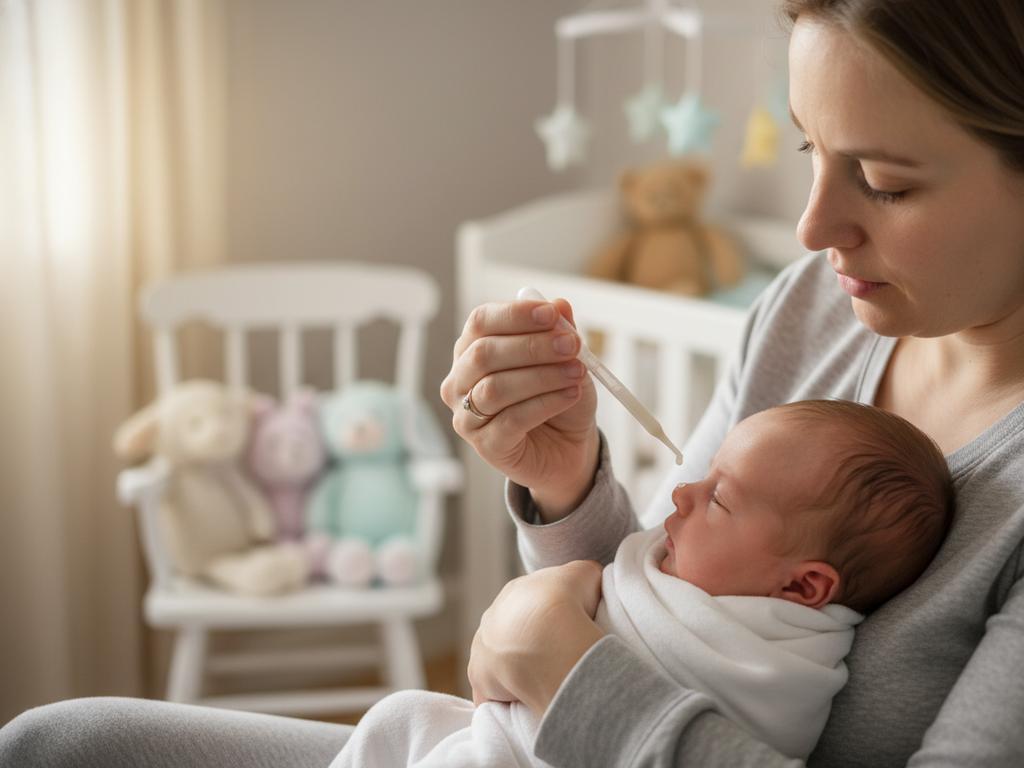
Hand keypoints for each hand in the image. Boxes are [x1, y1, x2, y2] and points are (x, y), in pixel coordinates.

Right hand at [440, 299, 599, 518]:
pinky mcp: (485, 445)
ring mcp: (466, 415)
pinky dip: (546, 403)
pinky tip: (571, 395)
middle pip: (484, 353)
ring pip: (496, 388)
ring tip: (577, 373)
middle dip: (531, 346)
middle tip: (572, 344)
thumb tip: (560, 304)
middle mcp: (460, 380)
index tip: (551, 314)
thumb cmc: (559, 396)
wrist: (568, 447)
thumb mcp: (566, 359)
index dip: (515, 314)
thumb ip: (560, 332)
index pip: (480, 322)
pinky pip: (512, 420)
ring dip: (542, 376)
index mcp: (472, 348)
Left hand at [467, 560, 604, 716]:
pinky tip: (521, 704)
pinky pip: (489, 692)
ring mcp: (482, 648)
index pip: (531, 605)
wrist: (547, 635)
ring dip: (515, 670)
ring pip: (498, 660)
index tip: (566, 632)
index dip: (549, 619)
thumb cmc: (567, 601)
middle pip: (511, 632)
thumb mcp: (584, 574)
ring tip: (542, 681)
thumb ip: (583, 575)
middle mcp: (492, 617)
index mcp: (515, 592)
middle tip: (555, 658)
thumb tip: (588, 581)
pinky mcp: (480, 678)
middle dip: (529, 644)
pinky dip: (502, 699)